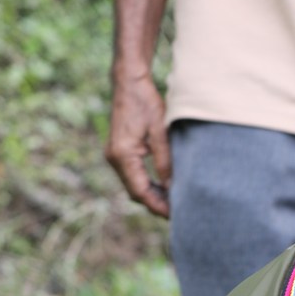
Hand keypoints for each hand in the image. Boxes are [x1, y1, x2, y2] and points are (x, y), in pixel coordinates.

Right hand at [107, 71, 172, 216]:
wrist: (129, 81)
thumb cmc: (145, 102)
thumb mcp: (160, 131)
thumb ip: (166, 161)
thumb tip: (173, 188)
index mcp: (123, 155)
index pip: (140, 192)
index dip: (158, 206)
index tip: (177, 215)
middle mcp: (115, 158)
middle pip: (136, 193)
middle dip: (156, 205)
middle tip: (180, 212)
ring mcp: (115, 155)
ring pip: (134, 186)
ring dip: (153, 196)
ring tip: (175, 202)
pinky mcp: (120, 151)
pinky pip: (133, 175)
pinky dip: (147, 184)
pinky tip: (164, 187)